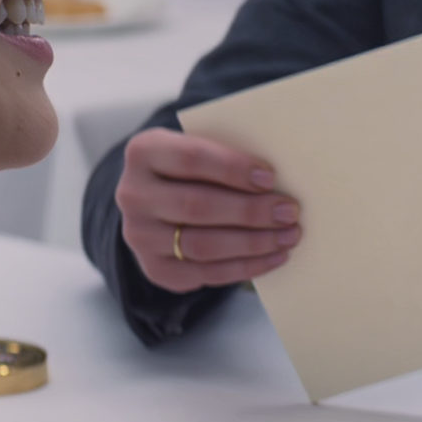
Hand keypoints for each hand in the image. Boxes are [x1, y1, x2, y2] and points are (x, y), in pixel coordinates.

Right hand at [116, 127, 300, 294]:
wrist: (158, 201)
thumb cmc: (193, 167)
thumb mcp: (199, 147)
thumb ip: (227, 155)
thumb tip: (276, 180)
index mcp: (143, 152)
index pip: (190, 158)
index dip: (232, 168)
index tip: (270, 177)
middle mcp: (133, 195)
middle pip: (197, 206)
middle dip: (250, 211)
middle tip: (288, 212)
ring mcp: (139, 236)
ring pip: (203, 245)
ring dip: (253, 243)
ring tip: (287, 236)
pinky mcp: (154, 268)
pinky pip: (205, 274)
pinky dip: (245, 267)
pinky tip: (273, 257)